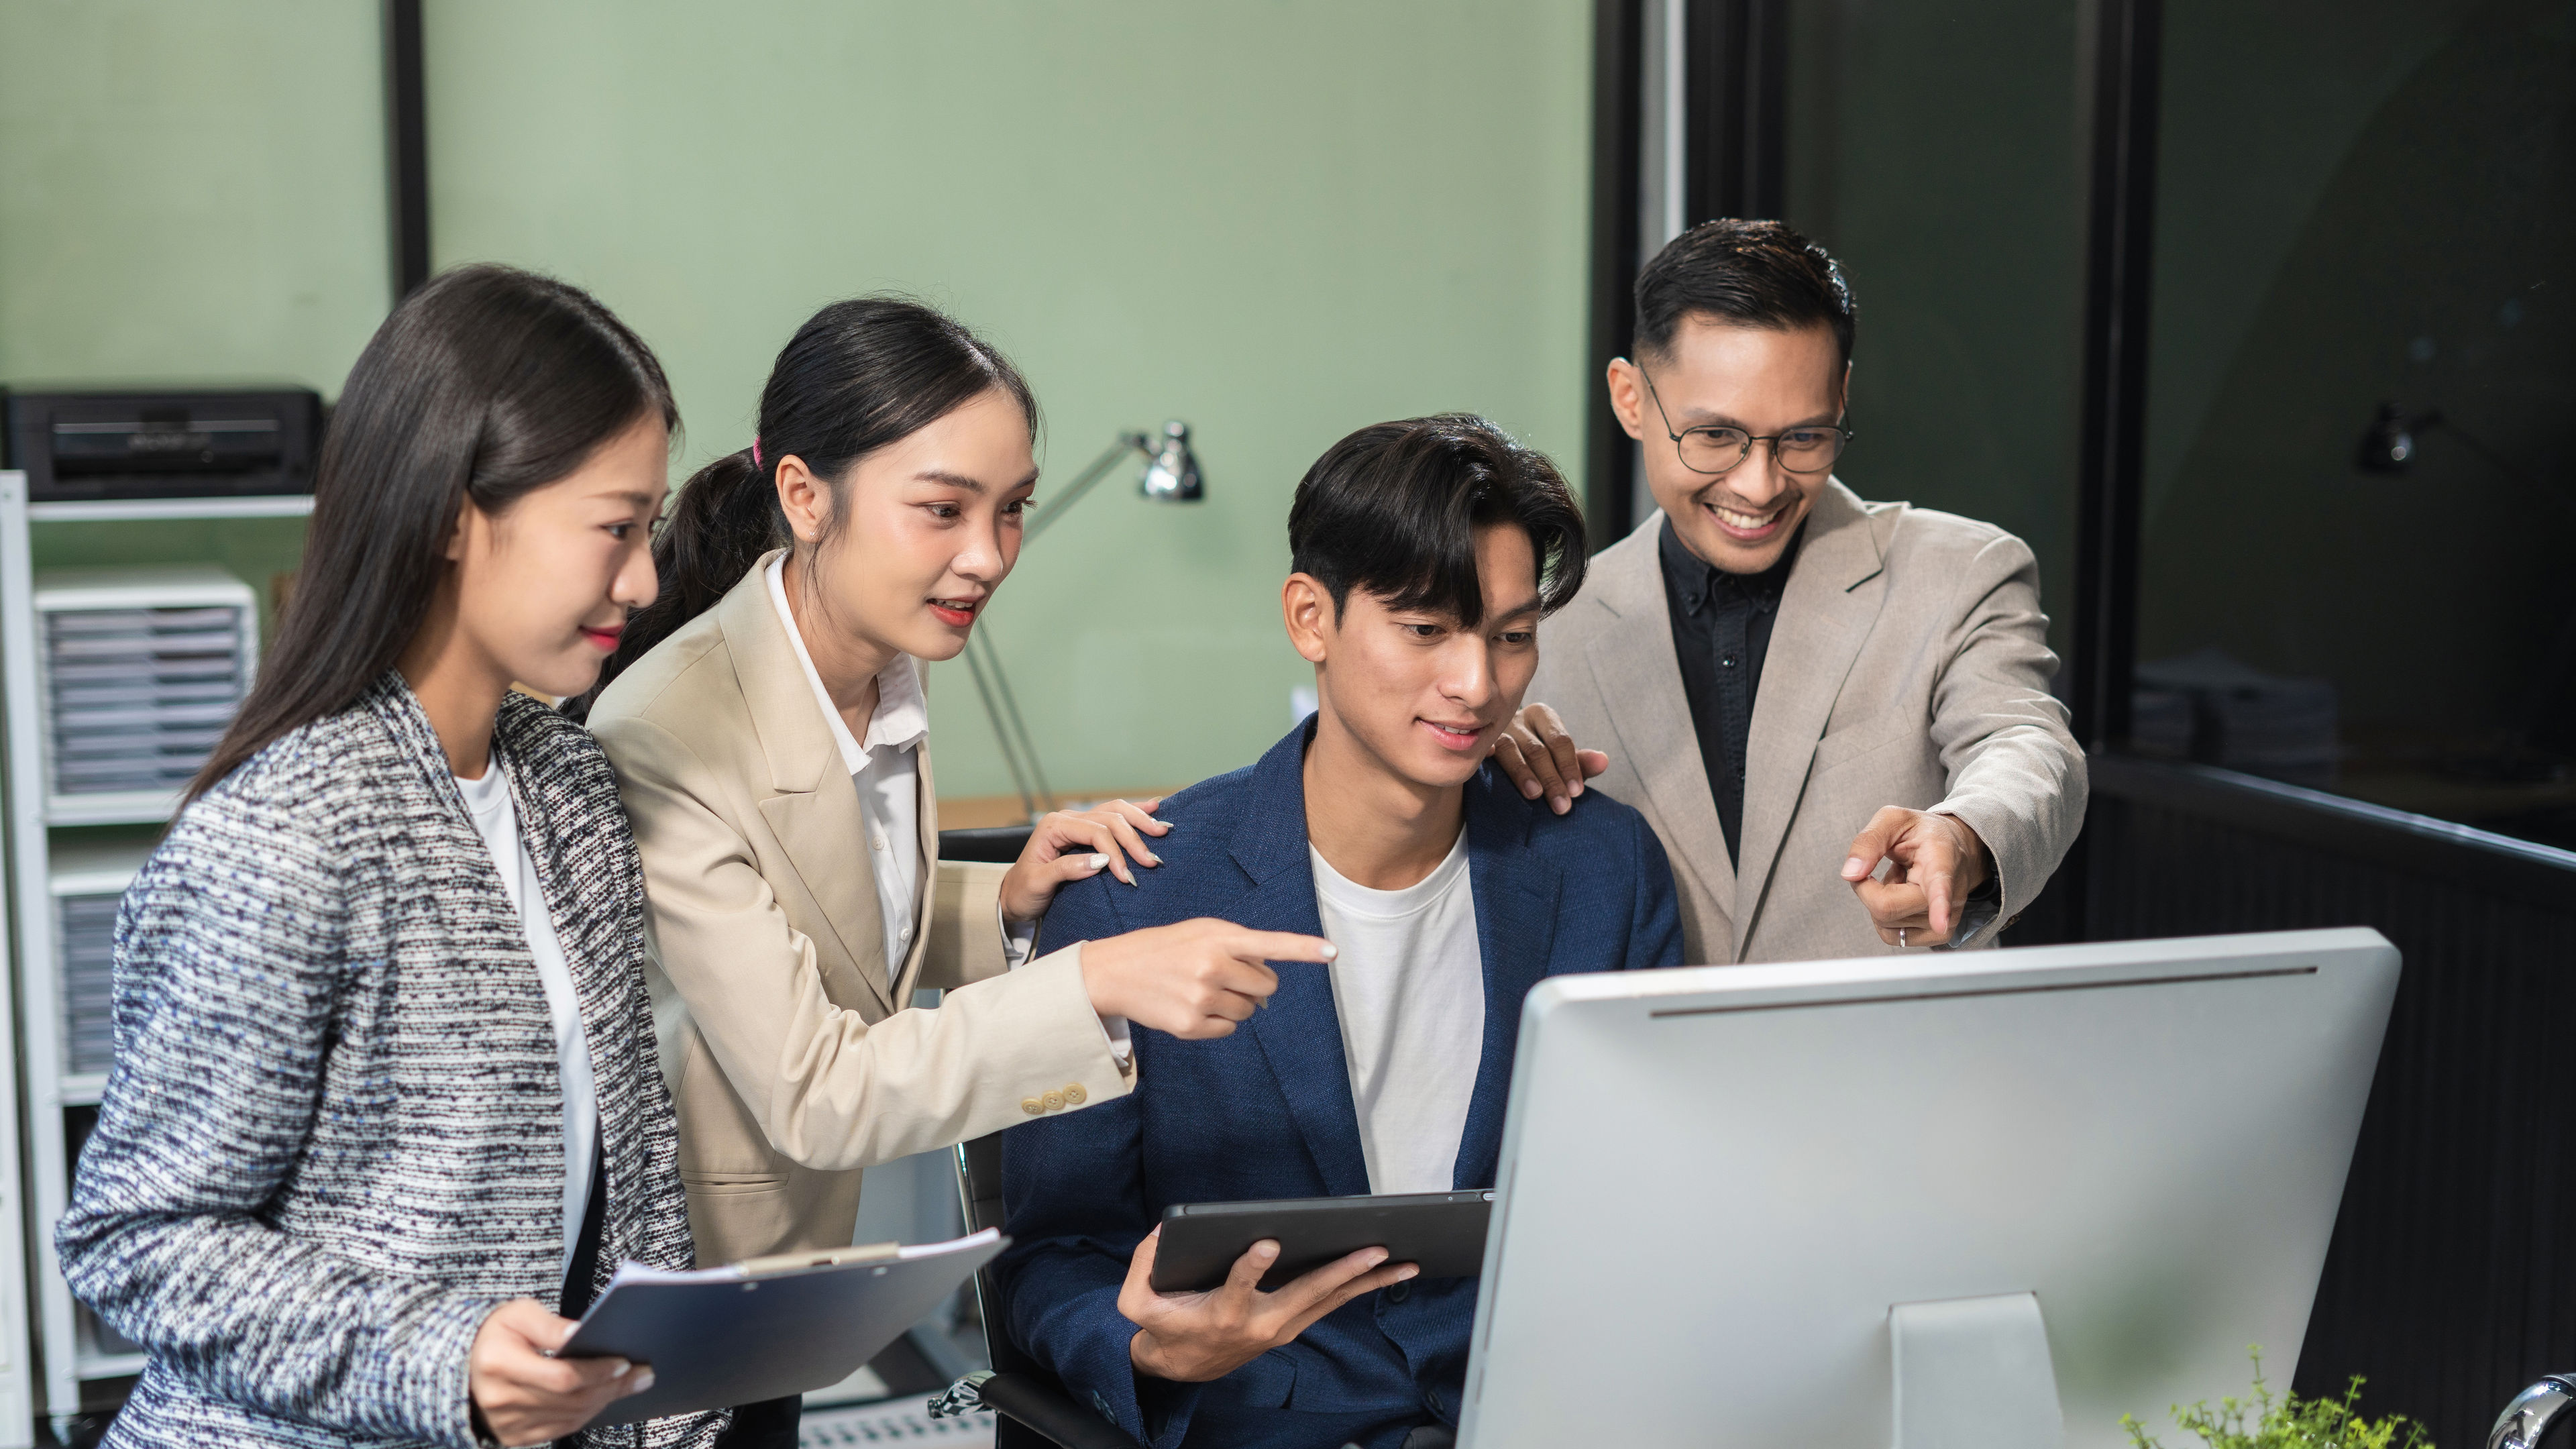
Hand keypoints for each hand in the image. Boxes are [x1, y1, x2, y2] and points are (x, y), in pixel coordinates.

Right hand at [468, 1299, 652, 1447]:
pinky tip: (605, 1398)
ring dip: (605, 1401)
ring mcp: (506, 1424)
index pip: (560, 1377)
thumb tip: (580, 1334)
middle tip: (643, 1373)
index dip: (596, 1372)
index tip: (624, 1361)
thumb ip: (549, 1325)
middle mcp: (501, 1400)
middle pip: (570, 1400)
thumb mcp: (519, 1314)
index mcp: (498, 1364)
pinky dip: (586, 1414)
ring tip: (631, 1383)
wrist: (462, 1365)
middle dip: (612, 1387)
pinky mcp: (513, 1436)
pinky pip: (559, 1429)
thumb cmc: (496, 1333)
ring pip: (569, 1418)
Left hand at [1000, 798, 1169, 922]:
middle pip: (1109, 819)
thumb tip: (1101, 861)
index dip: (1115, 852)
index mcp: (1054, 826)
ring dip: (1139, 820)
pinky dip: (1134, 812)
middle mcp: (1067, 819)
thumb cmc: (1023, 891)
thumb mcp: (1039, 884)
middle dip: (1133, 839)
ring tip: (1161, 830)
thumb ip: (1067, 869)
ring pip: (1114, 812)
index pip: (1095, 832)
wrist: (1013, 897)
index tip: (1127, 876)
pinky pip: (1113, 815)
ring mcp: (1077, 823)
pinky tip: (1154, 806)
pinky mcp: (1085, 831)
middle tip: (1151, 860)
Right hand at [1078, 920, 1331, 1039]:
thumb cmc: (1165, 948)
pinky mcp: (1192, 1026)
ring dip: (1236, 1004)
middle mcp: (1213, 967)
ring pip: (1249, 1011)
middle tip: (1224, 976)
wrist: (1114, 972)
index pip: (1269, 943)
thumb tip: (1268, 983)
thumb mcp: (1200, 931)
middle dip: (1254, 985)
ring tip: (1202, 990)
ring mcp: (1202, 998)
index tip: (1332, 952)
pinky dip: (1219, 1022)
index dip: (1304, 948)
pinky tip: (1192, 1007)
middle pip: (1266, 987)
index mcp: (1218, 938)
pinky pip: (1229, 1029)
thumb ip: (1238, 947)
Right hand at [1121, 1225, 1416, 1382]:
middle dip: (1343, 1269)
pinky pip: (1332, 1303)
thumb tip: (1162, 1232)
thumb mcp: (1137, 1304)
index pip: (1238, 1288)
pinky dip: (1361, 1286)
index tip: (1266, 1242)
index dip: (1251, 1267)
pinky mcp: (1294, 1323)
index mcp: (1223, 1313)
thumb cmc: (1165, 1328)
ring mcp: (1284, 1326)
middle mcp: (1261, 1322)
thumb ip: (1141, 1267)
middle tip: (1374, 1248)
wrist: (1184, 1369)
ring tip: (1405, 1261)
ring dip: (1368, 1280)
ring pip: (1331, 1299)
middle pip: (1307, 1293)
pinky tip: (1389, 1272)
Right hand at [1491, 703, 1608, 815]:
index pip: (1560, 740)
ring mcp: (1494, 730)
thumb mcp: (1560, 758)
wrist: (1499, 748)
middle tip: (1562, 806)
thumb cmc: (1536, 755)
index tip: (1576, 792)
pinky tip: (1487, 759)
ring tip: (1534, 795)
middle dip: (1551, 778)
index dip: (1569, 767)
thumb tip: (1604, 761)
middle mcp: (1517, 719)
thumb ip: (1580, 762)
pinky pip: (1480, 746)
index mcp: (1542, 716)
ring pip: (1509, 749)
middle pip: (1536, 748)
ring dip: (1523, 772)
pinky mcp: (1476, 742)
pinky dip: (1484, 751)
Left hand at [1840, 807, 1991, 945]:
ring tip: (1901, 878)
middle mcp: (1951, 894)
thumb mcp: (1893, 820)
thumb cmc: (1923, 834)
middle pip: (1888, 907)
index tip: (1940, 922)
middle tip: (1883, 867)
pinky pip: (1891, 935)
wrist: (1954, 848)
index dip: (1939, 904)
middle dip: (1867, 888)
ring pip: (1885, 921)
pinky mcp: (1937, 935)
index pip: (1940, 885)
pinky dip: (1886, 915)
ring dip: (1880, 898)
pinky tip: (1902, 895)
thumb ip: (1868, 841)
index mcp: (1942, 859)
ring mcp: (1947, 919)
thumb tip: (1850, 874)